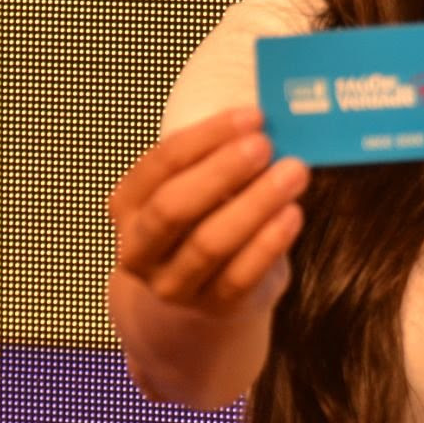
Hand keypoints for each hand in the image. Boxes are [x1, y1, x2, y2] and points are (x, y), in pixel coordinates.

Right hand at [108, 108, 309, 321]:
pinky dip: (268, 243)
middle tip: (265, 144)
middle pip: (174, 206)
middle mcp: (139, 247)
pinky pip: (239, 276)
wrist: (206, 291)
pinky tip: (294, 214)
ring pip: (209, 244)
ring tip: (294, 172)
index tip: (252, 116)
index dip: (206, 137)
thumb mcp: (201, 186)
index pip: (160, 164)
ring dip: (256, 203)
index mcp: (128, 204)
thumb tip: (270, 117)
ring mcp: (171, 283)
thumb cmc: (210, 216)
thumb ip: (222, 157)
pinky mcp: (211, 306)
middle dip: (222, 171)